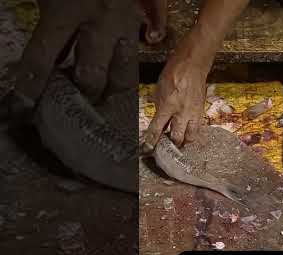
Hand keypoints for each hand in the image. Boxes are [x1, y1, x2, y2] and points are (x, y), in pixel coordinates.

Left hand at [1, 0, 163, 122]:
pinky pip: (144, 46)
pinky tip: (130, 66)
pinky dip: (136, 59)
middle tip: (73, 104)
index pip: (44, 57)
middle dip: (81, 95)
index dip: (33, 84)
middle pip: (92, 76)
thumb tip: (44, 58)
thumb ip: (47, 20)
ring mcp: (126, 22)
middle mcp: (101, 21)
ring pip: (125, 72)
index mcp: (68, 9)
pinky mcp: (143, 17)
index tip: (25, 102)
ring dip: (112, 90)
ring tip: (101, 100)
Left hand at [143, 40, 209, 148]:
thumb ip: (159, 106)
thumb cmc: (173, 74)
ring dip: (185, 142)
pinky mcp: (201, 111)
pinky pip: (198, 128)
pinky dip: (193, 133)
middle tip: (167, 148)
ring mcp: (193, 113)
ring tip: (180, 144)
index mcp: (167, 106)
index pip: (157, 128)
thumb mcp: (159, 90)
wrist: (192, 65)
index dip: (152, 140)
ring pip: (191, 136)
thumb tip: (159, 119)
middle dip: (171, 145)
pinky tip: (189, 134)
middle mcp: (181, 112)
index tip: (148, 148)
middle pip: (177, 137)